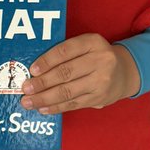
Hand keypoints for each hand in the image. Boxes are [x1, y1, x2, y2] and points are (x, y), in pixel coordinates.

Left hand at [20, 34, 140, 113]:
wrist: (124, 72)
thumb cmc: (95, 57)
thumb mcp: (85, 46)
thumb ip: (65, 53)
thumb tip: (34, 70)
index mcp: (93, 42)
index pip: (65, 51)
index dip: (47, 61)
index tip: (32, 70)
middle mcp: (100, 60)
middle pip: (65, 73)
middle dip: (42, 83)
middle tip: (25, 89)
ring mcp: (101, 81)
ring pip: (67, 92)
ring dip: (45, 98)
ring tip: (28, 102)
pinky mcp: (99, 98)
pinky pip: (73, 104)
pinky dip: (56, 107)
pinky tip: (43, 108)